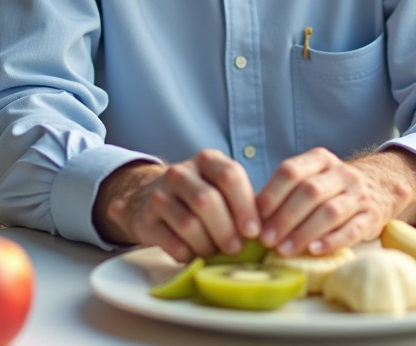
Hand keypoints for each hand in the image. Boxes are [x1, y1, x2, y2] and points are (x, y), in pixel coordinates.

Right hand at [95, 150, 260, 263]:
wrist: (149, 199)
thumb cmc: (199, 196)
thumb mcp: (220, 188)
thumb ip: (242, 203)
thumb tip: (269, 232)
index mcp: (207, 161)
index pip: (230, 176)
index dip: (245, 206)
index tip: (255, 232)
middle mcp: (181, 172)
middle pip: (207, 201)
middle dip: (226, 230)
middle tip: (237, 249)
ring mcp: (160, 194)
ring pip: (189, 223)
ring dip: (208, 245)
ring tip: (216, 254)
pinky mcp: (146, 218)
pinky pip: (172, 242)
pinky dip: (189, 254)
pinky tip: (196, 255)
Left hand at [255, 147, 415, 256]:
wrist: (382, 185)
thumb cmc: (332, 188)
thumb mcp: (311, 178)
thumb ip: (284, 192)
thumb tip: (248, 216)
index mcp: (319, 159)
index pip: (290, 171)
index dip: (271, 196)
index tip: (255, 219)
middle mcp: (341, 173)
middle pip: (309, 192)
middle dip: (284, 218)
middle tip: (266, 240)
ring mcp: (358, 193)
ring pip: (329, 211)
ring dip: (304, 232)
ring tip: (284, 251)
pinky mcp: (372, 216)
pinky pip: (352, 228)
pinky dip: (331, 240)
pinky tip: (314, 250)